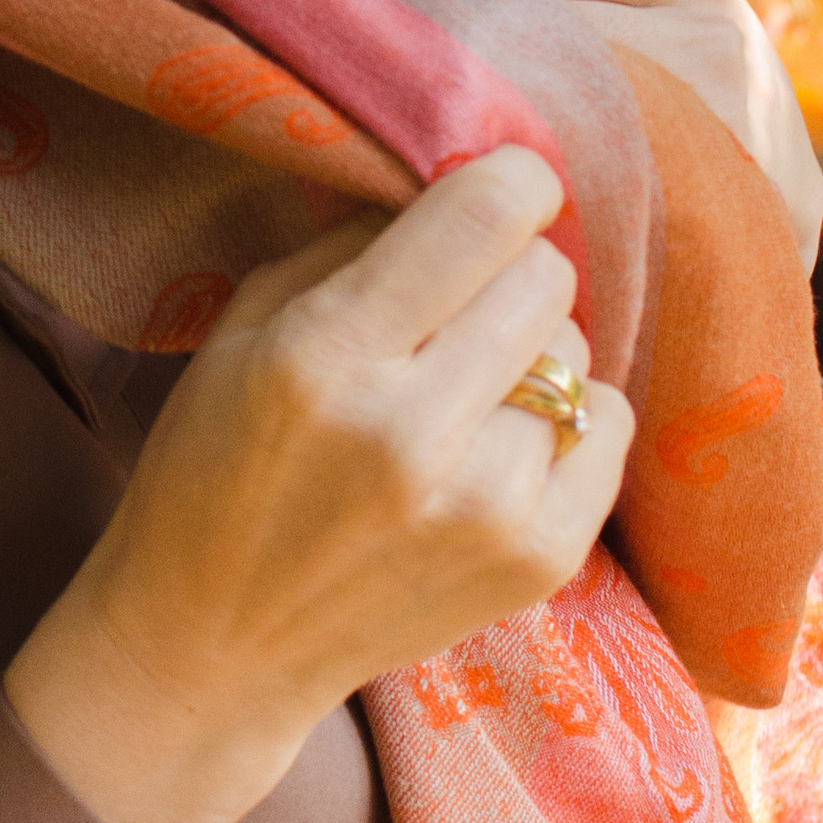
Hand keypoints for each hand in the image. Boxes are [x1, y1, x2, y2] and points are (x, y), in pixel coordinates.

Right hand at [5, 147, 632, 822]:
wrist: (214, 647)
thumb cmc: (215, 466)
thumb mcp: (245, 327)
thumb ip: (352, 243)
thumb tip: (462, 175)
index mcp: (324, 357)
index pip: (483, 217)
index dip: (509, 178)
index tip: (499, 185)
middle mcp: (413, 432)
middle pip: (545, 275)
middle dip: (508, 267)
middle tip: (459, 302)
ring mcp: (486, 508)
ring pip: (577, 350)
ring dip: (528, 350)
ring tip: (464, 388)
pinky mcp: (538, 562)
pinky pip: (607, 425)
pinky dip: (567, 417)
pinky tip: (501, 440)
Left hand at [382, 0, 822, 259]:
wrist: (765, 192)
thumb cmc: (634, 81)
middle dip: (470, 12)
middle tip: (461, 73)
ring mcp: (707, 38)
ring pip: (543, 38)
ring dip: (506, 86)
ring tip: (513, 127)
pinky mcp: (712, 116)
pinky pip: (579, 116)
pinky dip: (544, 139)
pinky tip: (545, 165)